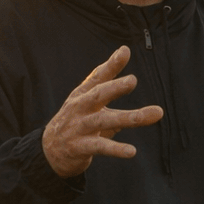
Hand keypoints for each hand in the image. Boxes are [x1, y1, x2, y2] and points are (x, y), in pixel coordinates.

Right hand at [43, 46, 163, 177]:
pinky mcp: (79, 147)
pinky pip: (100, 147)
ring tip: (154, 114)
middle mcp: (80, 108)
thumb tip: (127, 60)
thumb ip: (107, 82)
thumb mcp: (87, 100)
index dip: (111, 64)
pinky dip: (116, 149)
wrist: (49, 150)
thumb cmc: (75, 120)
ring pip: (104, 121)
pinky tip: (132, 151)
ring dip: (129, 118)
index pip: (97, 77)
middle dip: (115, 88)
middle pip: (98, 95)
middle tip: (132, 80)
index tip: (125, 51)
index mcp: (83, 94)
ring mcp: (79, 127)